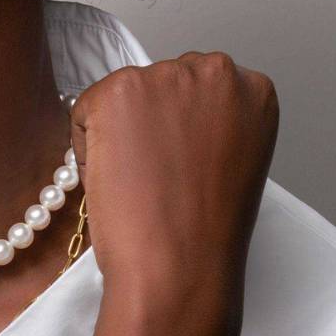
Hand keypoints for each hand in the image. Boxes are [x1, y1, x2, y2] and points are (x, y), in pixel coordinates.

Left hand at [69, 51, 277, 306]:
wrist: (180, 265)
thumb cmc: (205, 230)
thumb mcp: (230, 160)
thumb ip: (208, 124)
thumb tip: (165, 116)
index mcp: (252, 89)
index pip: (196, 89)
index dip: (180, 130)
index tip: (183, 162)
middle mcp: (214, 71)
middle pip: (158, 84)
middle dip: (149, 123)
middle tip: (156, 175)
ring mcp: (164, 76)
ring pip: (120, 97)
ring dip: (118, 134)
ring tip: (141, 179)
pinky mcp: (117, 91)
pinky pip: (83, 112)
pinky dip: (87, 148)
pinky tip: (116, 178)